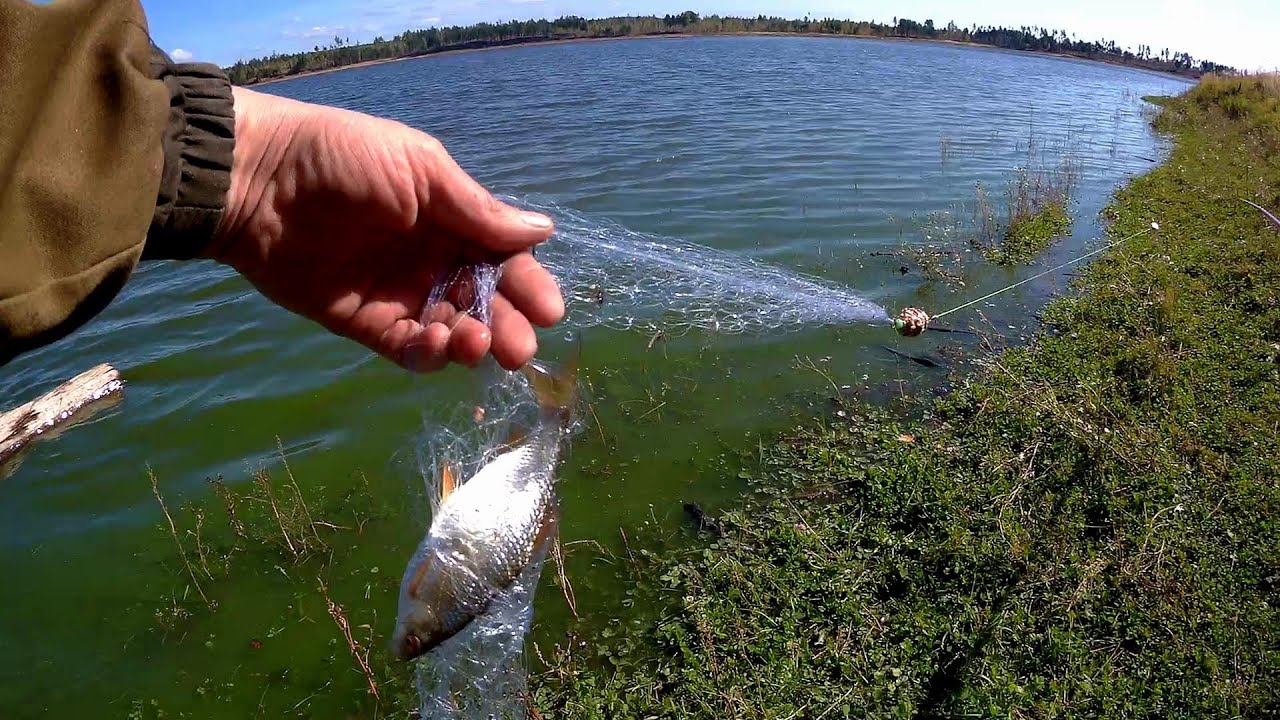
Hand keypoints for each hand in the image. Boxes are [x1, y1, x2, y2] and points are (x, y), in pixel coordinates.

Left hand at [212, 87, 563, 371]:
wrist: (257, 180)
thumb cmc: (342, 158)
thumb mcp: (420, 170)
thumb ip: (477, 209)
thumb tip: (544, 230)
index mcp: (451, 220)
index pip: (504, 259)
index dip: (529, 286)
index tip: (549, 312)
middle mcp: (431, 260)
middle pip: (484, 303)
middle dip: (508, 327)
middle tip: (520, 348)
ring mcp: (398, 294)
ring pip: (452, 331)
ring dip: (472, 342)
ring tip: (475, 341)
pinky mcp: (363, 323)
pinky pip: (408, 348)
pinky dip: (430, 354)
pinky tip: (439, 344)